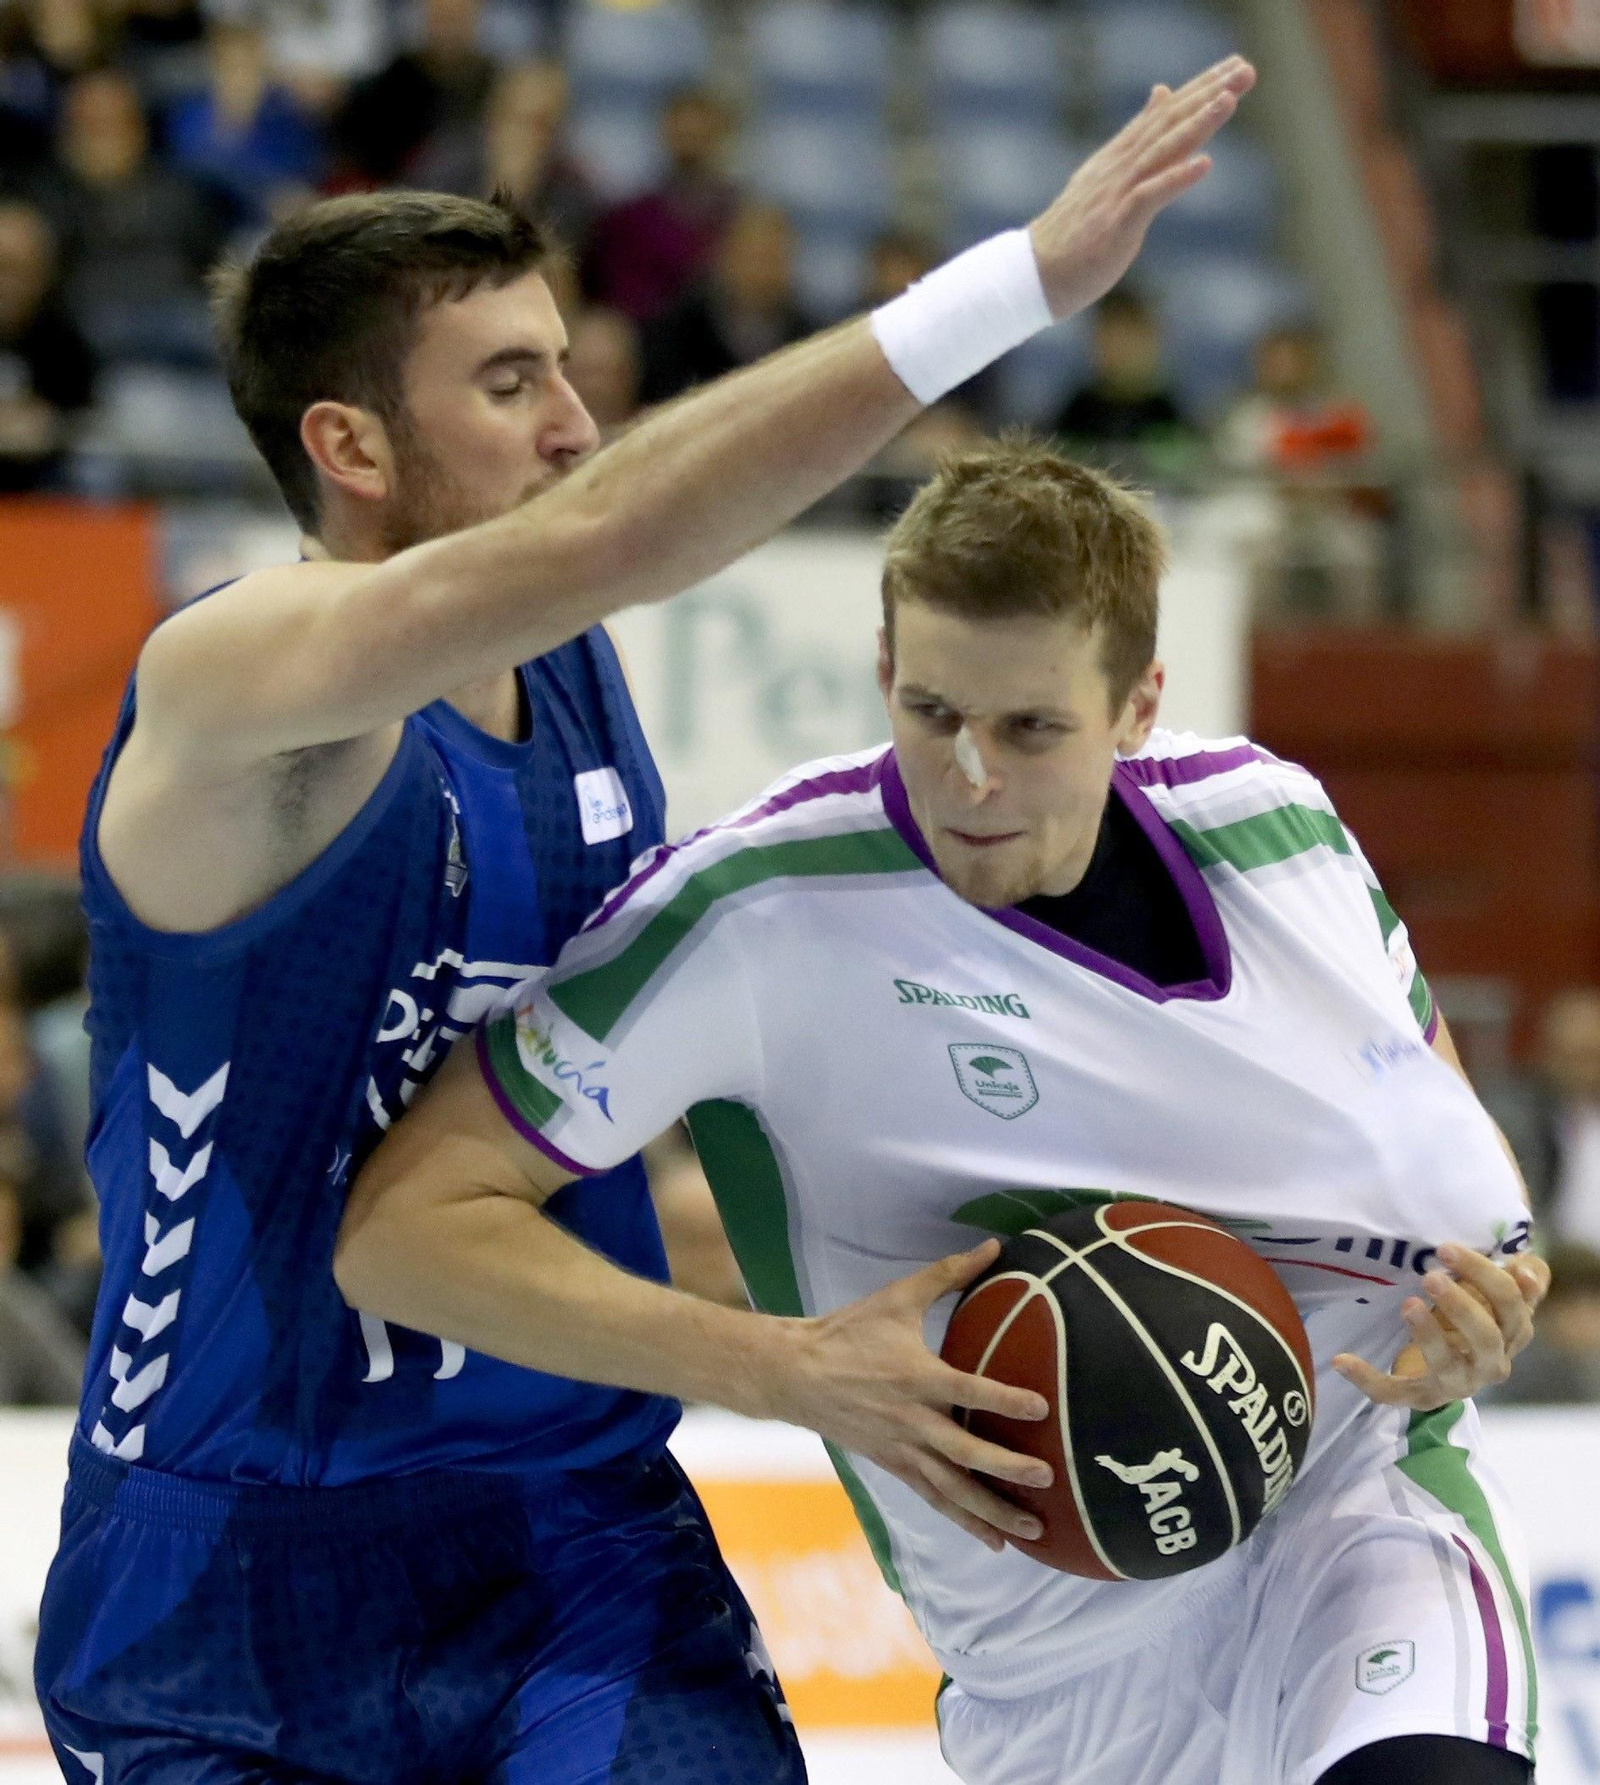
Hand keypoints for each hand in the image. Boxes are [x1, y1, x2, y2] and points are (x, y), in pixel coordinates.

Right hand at [770, 1240, 1051, 1550]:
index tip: (1042, 1408)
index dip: (1005, 1400)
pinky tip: (994, 1539)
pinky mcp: (894, 1464)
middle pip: (965, 1451)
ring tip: (1032, 1530)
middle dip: (1007, 1469)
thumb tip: (992, 1246)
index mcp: (916, 1375)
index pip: (969, 1390)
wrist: (795, 1373)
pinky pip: (934, 1497)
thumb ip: (948, 1274)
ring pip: (952, 1488)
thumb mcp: (898, 1298)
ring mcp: (902, 1448)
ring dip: (992, 1510)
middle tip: (1047, 1478)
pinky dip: (965, 1519)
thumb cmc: (849, 1332)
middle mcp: (912, 1419)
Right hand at [1029, 56, 1256, 319]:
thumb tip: (1162, 93)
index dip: (1200, 90)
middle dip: (1207, 95)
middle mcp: (1118, 168)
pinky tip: (1204, 164)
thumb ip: (1137, 138)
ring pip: (1161, 152)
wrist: (1033, 274)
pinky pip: (1149, 196)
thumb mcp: (1107, 177)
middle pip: (1167, 124)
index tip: (1235, 68)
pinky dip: (1176, 178)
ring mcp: (1116, 194)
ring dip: (1196, 125)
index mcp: (1118, 158)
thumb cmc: (1073, 234)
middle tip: (1246, 71)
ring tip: (1229, 101)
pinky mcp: (1115, 224)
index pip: (1164, 115)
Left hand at [1332, 1245, 1549, 1410]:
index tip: (1448, 1248)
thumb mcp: (1500, 1291)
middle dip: (1461, 1306)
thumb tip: (1525, 1269)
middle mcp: (1491, 1362)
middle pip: (1487, 1336)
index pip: (1511, 1303)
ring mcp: (1457, 1382)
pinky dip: (1367, 1379)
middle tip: (1432, 1276)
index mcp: (1513, 1331)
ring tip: (1408, 1304)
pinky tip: (1341, 1360)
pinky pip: (1393, 1393)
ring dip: (1428, 1335)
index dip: (1488, 1276)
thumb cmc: (1478, 1312)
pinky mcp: (1421, 1396)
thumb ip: (1524, 1274)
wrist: (1455, 1366)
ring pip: (1447, 1365)